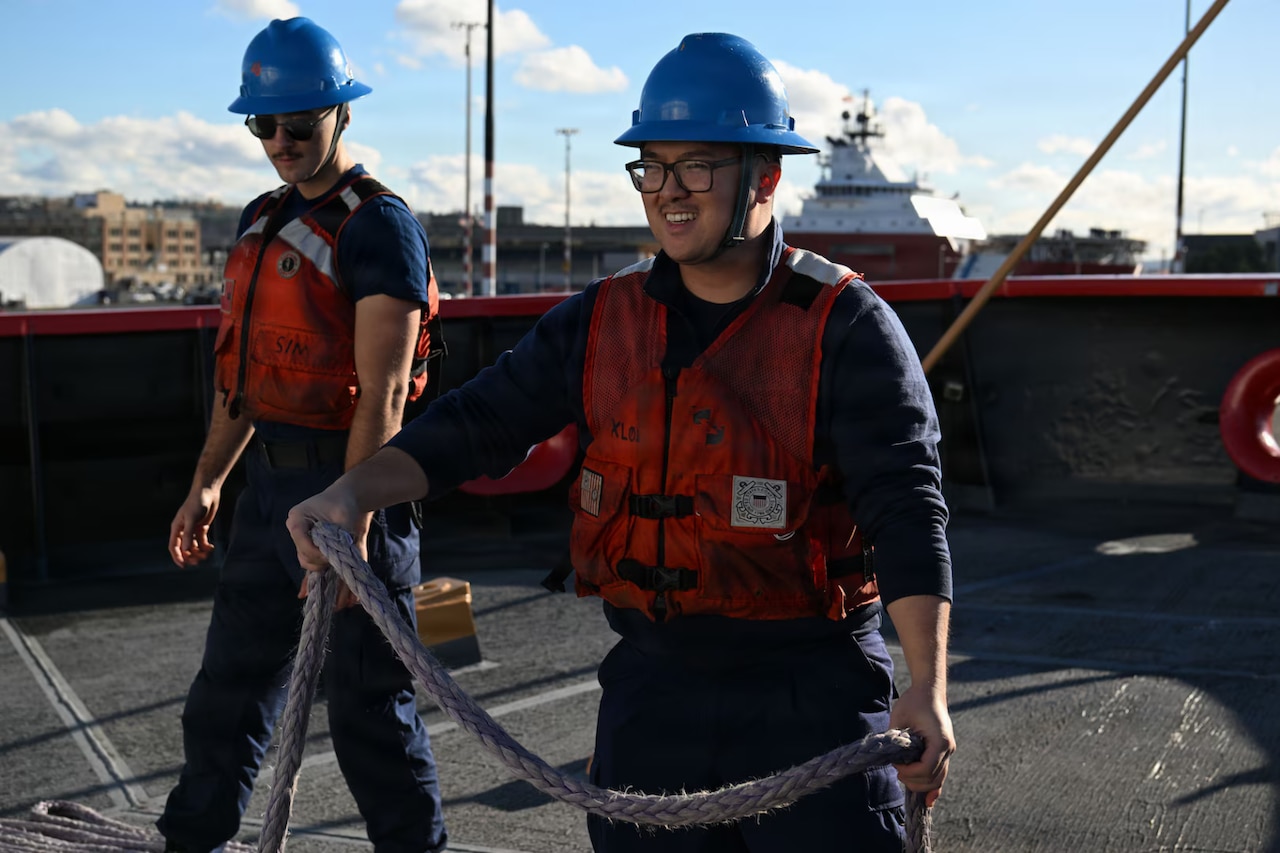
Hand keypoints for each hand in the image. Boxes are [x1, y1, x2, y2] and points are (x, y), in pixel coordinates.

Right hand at [169, 486, 220, 567]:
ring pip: (194, 546)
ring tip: (207, 554)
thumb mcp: (192, 519)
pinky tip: (211, 548)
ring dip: (199, 552)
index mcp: (177, 528)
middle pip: (185, 548)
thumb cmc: (197, 503)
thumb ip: (189, 534)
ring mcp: (193, 530)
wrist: (207, 492)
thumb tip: (186, 550)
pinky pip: (202, 541)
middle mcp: (183, 530)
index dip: (177, 557)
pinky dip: (206, 546)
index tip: (183, 566)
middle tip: (199, 561)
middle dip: (190, 556)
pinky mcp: (202, 528)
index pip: (174, 546)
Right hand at [286, 487, 367, 610]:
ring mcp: (304, 541)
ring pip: (309, 564)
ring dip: (322, 575)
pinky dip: (312, 579)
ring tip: (335, 594)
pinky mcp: (313, 548)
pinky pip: (312, 566)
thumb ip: (341, 537)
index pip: (303, 544)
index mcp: (298, 520)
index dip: (317, 554)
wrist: (348, 497)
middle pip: (305, 557)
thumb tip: (339, 560)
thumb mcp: (344, 517)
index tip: (332, 558)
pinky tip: (305, 594)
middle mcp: (298, 532)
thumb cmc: (344, 503)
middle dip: (321, 565)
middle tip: (338, 565)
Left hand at [889, 682, 954, 806]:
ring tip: (905, 779)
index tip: (895, 765)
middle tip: (897, 773)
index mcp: (940, 741)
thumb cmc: (914, 701)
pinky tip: (928, 799)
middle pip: (933, 778)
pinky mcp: (945, 751)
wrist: (929, 690)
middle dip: (913, 781)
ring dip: (922, 785)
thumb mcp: (900, 718)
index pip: (925, 768)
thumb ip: (896, 739)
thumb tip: (891, 759)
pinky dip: (934, 786)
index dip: (909, 772)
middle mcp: (948, 748)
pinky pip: (941, 773)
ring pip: (938, 779)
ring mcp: (949, 750)